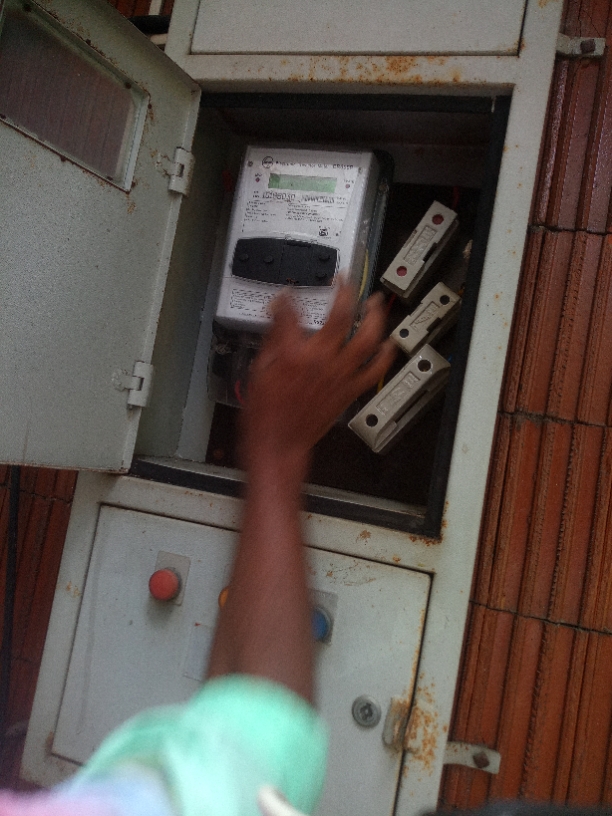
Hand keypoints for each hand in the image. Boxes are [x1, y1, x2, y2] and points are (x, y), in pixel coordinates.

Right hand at [241, 283, 395, 476]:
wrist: (279, 445)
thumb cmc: (265, 415)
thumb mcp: (258, 371)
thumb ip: (272, 340)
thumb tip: (278, 316)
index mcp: (292, 353)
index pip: (291, 311)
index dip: (287, 298)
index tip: (287, 294)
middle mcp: (320, 360)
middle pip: (341, 315)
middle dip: (345, 291)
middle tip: (345, 280)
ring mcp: (339, 374)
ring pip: (367, 338)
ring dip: (374, 317)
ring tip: (375, 302)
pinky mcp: (350, 390)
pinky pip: (375, 370)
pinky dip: (385, 355)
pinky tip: (389, 343)